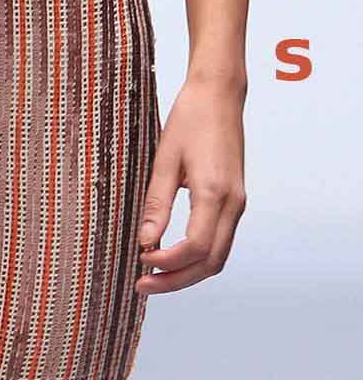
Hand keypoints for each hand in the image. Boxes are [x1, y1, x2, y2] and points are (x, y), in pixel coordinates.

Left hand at [135, 74, 246, 294]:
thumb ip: (157, 202)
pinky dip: (198, 256)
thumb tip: (145, 242)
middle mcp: (233, 203)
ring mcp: (238, 203)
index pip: (196, 247)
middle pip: (211, 262)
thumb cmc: (191, 118)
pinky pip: (220, 239)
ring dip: (188, 271)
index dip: (168, 263)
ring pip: (218, 255)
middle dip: (177, 280)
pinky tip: (172, 253)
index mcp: (215, 192)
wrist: (220, 94)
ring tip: (154, 275)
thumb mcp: (165, 158)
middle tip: (143, 285)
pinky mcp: (235, 199)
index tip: (141, 261)